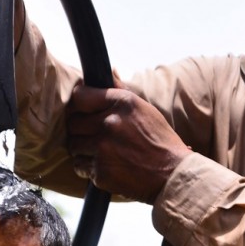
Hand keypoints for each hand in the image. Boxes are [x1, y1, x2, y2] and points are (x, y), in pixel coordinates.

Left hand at [66, 83, 191, 203]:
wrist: (171, 174)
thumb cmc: (159, 140)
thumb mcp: (143, 109)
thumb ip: (120, 91)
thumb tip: (109, 71)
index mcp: (122, 103)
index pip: (80, 96)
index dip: (78, 103)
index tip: (80, 109)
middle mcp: (110, 123)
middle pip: (73, 123)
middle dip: (80, 129)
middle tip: (91, 135)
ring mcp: (103, 149)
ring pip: (73, 145)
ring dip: (82, 149)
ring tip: (100, 151)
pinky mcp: (100, 171)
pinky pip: (79, 166)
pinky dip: (87, 167)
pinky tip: (105, 165)